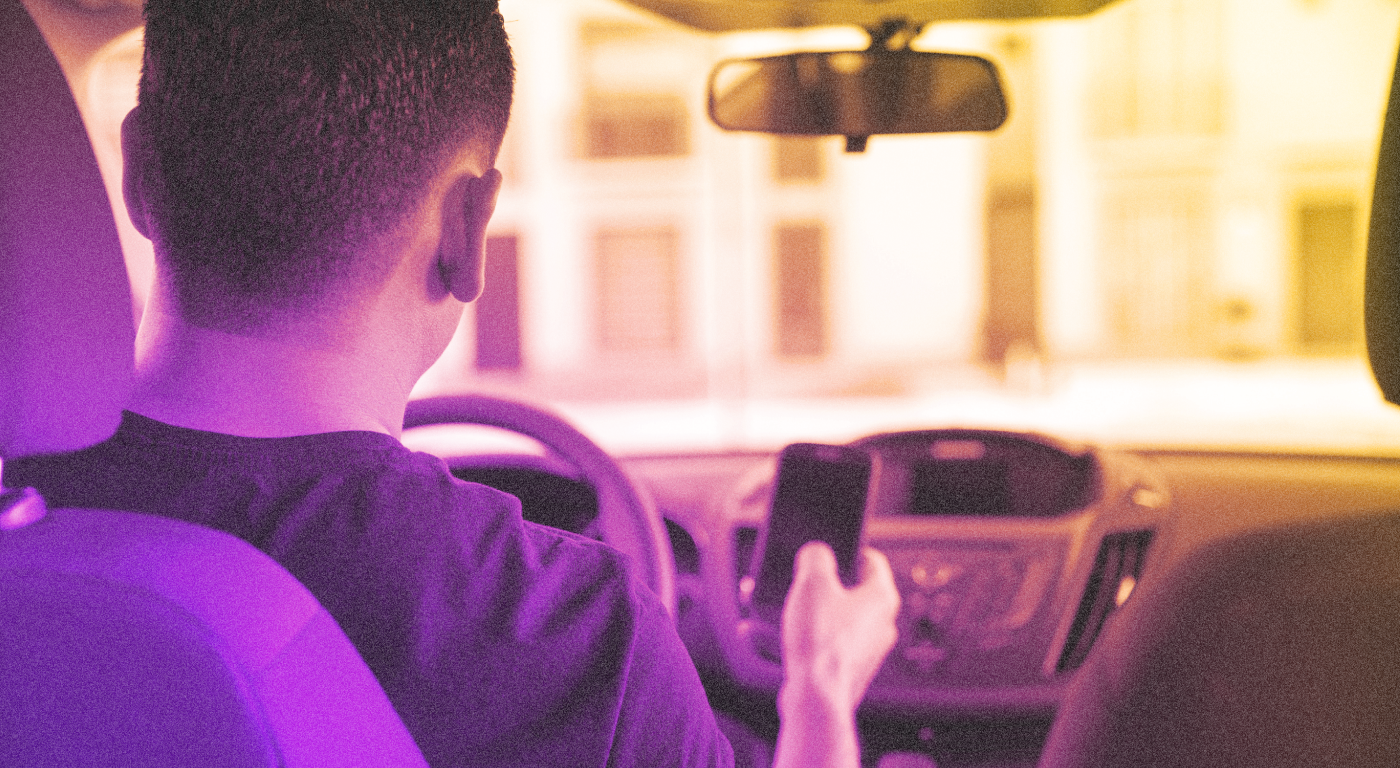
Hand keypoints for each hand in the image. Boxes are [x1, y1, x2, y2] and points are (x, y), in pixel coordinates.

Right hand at [781, 542, 900, 714]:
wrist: (816, 695)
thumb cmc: (822, 642)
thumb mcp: (813, 583)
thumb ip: (816, 557)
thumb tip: (816, 553)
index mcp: (882, 597)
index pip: (873, 560)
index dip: (850, 550)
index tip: (833, 550)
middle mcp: (881, 624)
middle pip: (854, 591)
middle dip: (825, 585)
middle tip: (805, 581)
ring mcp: (868, 649)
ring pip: (838, 619)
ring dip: (813, 612)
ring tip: (787, 609)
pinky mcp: (850, 669)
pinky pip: (828, 644)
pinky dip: (808, 638)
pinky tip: (784, 636)